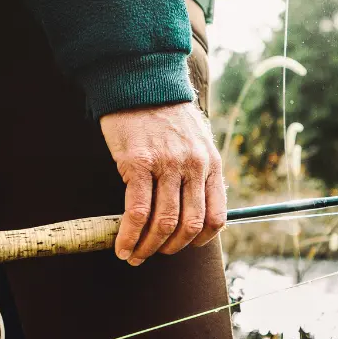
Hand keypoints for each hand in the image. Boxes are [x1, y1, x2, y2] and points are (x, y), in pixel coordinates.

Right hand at [100, 102, 225, 264]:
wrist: (140, 83)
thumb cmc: (165, 116)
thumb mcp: (195, 142)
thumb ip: (198, 172)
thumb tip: (193, 208)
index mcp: (210, 164)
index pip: (217, 216)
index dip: (201, 240)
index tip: (185, 246)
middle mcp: (194, 167)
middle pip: (190, 225)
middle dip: (172, 248)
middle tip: (154, 253)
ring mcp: (167, 166)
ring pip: (164, 223)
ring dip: (148, 247)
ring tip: (134, 255)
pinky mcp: (138, 163)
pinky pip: (137, 212)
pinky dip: (129, 235)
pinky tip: (121, 246)